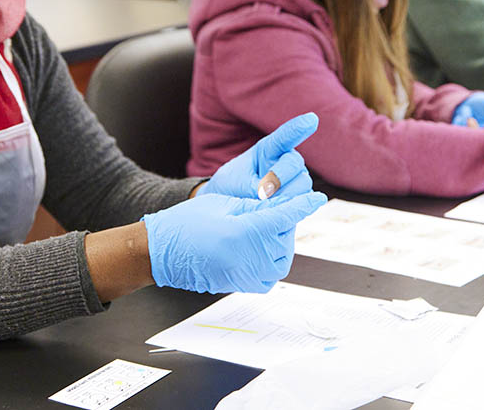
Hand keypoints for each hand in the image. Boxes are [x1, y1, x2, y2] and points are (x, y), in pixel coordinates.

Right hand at [142, 191, 326, 293]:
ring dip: (279, 240)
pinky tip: (262, 247)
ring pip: (282, 255)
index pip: (285, 216)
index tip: (318, 198)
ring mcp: (248, 275)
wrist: (164, 253)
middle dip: (282, 221)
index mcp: (245, 233)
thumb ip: (257, 206)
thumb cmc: (188, 223)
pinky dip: (272, 259)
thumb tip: (283, 206)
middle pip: (284, 235)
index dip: (303, 205)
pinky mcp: (244, 285)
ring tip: (264, 227)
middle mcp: (250, 258)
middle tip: (270, 209)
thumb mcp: (225, 205)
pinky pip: (271, 272)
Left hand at [201, 112, 317, 200]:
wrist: (229, 206)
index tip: (311, 119)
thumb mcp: (236, 183)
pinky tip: (277, 210)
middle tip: (261, 191)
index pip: (284, 137)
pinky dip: (289, 208)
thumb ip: (256, 188)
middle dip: (279, 177)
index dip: (297, 129)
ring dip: (283, 195)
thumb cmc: (231, 189)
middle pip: (294, 164)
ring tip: (264, 201)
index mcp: (268, 149)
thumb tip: (277, 199)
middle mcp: (286, 160)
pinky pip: (304, 203)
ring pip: (303, 184)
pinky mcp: (301, 198)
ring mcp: (296, 178)